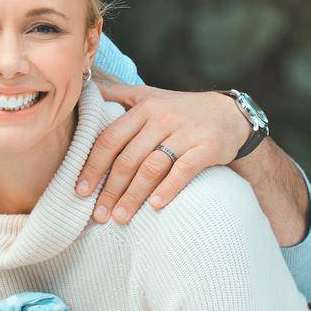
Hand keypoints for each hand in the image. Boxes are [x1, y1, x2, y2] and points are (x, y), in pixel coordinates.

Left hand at [77, 83, 246, 224]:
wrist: (229, 115)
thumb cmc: (180, 110)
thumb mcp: (150, 96)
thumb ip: (118, 96)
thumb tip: (84, 92)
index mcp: (143, 108)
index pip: (110, 139)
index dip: (93, 167)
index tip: (80, 191)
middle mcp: (162, 118)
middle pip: (128, 158)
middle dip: (110, 189)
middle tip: (99, 214)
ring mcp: (186, 132)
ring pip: (152, 167)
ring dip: (133, 196)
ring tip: (120, 217)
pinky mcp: (207, 147)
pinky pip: (183, 170)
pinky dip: (168, 188)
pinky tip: (155, 206)